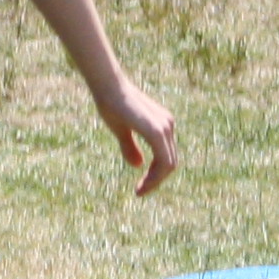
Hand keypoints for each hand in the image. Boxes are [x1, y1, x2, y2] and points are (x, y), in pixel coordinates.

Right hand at [98, 74, 179, 197]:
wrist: (107, 86)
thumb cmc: (111, 103)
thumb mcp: (121, 129)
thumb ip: (130, 146)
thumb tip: (139, 165)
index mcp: (162, 124)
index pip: (166, 156)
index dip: (156, 174)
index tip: (140, 187)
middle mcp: (167, 125)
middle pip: (170, 162)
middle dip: (156, 180)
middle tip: (140, 192)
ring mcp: (164, 127)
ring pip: (169, 164)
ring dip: (155, 181)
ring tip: (140, 191)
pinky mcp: (157, 131)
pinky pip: (164, 160)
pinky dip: (155, 176)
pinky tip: (142, 184)